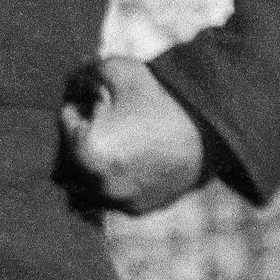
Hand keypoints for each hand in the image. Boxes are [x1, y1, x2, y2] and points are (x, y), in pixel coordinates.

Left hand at [58, 56, 209, 217]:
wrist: (214, 128)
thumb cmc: (163, 97)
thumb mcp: (118, 70)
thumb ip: (81, 76)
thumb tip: (69, 87)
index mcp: (85, 150)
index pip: (65, 121)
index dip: (82, 104)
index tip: (103, 99)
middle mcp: (97, 183)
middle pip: (65, 158)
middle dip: (79, 138)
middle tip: (105, 120)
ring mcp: (117, 200)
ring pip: (81, 188)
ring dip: (87, 168)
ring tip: (112, 144)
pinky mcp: (137, 209)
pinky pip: (109, 200)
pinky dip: (110, 184)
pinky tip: (130, 162)